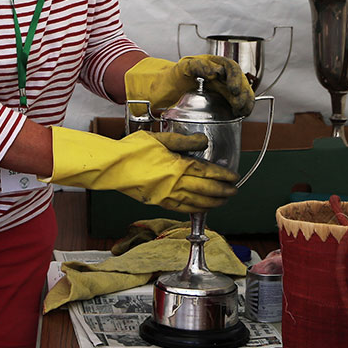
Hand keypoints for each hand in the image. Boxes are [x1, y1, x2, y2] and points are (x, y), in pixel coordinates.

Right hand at [41, 127, 238, 212]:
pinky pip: (182, 209)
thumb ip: (184, 141)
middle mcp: (175, 184)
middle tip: (234, 191)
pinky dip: (195, 209)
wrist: (113, 167)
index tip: (233, 177)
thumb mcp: (160, 138)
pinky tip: (201, 209)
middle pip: (206, 189)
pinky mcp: (158, 202)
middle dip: (222, 191)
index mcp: (177, 166)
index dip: (222, 175)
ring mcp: (167, 196)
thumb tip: (203, 142)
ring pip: (196, 202)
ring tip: (223, 201)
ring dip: (213, 202)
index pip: (207, 172)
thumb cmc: (133, 150)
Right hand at [124, 55, 254, 116]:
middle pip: (235, 73)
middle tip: (241, 102)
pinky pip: (197, 65)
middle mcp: (214, 72)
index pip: (239, 86)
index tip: (245, 111)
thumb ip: (216, 111)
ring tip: (233, 89)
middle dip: (242, 87)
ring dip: (232, 76)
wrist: (158, 89)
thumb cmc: (179, 99)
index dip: (246, 97)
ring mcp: (202, 67)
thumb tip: (235, 122)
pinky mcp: (186, 66)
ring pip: (224, 65)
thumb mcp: (201, 108)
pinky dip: (205, 69)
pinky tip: (211, 75)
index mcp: (220, 83)